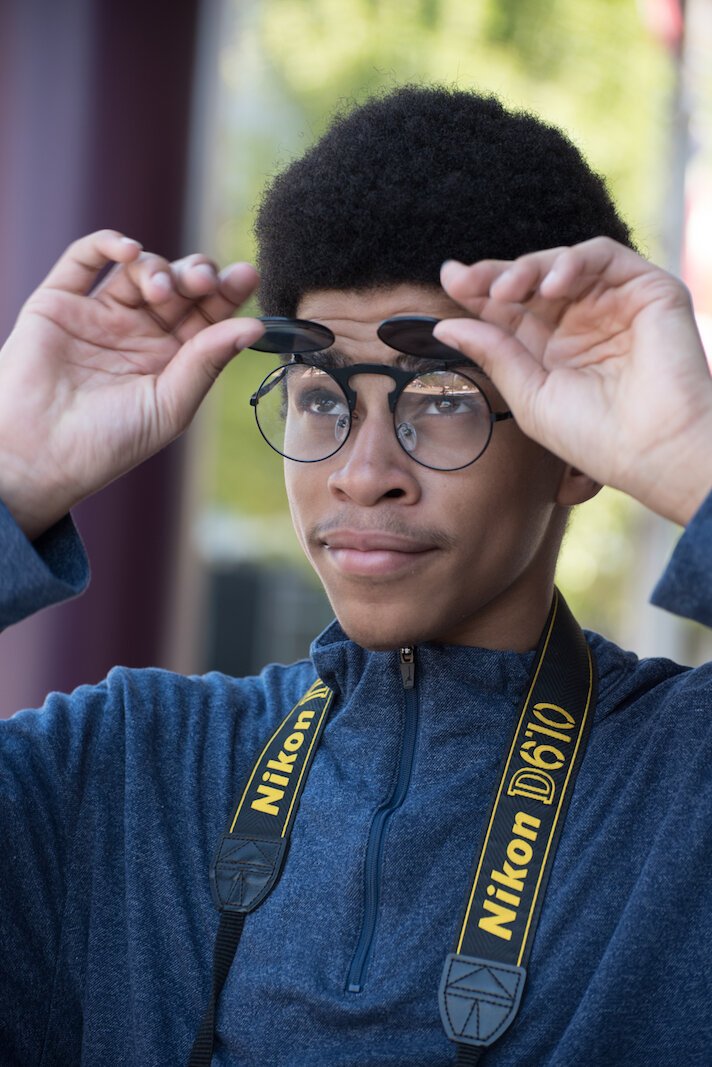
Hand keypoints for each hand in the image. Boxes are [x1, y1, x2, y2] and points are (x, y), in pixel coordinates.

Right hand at [0, 230, 263, 538]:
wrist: (38, 455)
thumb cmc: (107, 444)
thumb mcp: (169, 406)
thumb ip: (206, 361)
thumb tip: (254, 326)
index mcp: (170, 361)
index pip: (206, 317)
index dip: (227, 294)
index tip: (245, 275)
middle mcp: (138, 335)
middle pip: (180, 287)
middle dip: (197, 276)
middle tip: (203, 280)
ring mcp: (99, 316)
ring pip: (140, 270)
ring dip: (158, 268)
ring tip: (161, 289)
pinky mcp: (59, 302)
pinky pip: (84, 259)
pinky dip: (108, 245)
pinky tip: (129, 251)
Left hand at [436, 237, 711, 525]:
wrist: (655, 449)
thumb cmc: (596, 437)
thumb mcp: (530, 396)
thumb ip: (494, 355)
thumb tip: (445, 326)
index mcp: (553, 350)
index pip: (511, 309)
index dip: (479, 292)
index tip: (449, 280)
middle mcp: (582, 323)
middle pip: (531, 281)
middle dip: (496, 276)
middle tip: (467, 281)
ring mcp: (613, 303)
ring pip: (562, 263)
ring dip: (529, 268)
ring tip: (506, 290)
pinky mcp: (646, 289)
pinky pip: (603, 256)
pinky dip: (573, 261)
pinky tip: (551, 285)